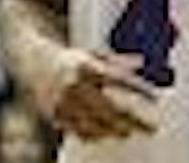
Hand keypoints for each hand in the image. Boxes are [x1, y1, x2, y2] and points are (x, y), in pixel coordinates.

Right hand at [28, 48, 157, 139]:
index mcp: (88, 66)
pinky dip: (93, 134)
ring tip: (128, 131)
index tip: (156, 97)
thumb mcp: (94, 54)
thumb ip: (118, 61)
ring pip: (95, 123)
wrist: (32, 61)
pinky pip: (77, 130)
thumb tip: (141, 63)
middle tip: (150, 127)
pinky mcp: (55, 115)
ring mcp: (64, 102)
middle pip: (110, 108)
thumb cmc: (68, 59)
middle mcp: (76, 85)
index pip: (120, 79)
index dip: (140, 89)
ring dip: (114, 130)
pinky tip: (105, 134)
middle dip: (132, 120)